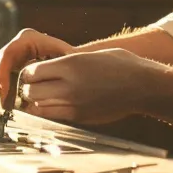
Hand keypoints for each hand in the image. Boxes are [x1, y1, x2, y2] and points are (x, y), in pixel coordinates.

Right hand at [0, 28, 78, 110]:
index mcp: (29, 39)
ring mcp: (13, 55)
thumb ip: (53, 72)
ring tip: (3, 109)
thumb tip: (37, 87)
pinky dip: (0, 93)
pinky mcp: (11, 67)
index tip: (4, 92)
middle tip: (1, 105)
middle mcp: (17, 45)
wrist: (75, 64)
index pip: (7, 54)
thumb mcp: (67, 64)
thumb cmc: (73, 63)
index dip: (1, 73)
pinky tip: (6, 107)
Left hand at [17, 48, 159, 124]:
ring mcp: (74, 104)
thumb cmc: (121, 65)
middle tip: (35, 85)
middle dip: (28, 88)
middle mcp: (69, 86)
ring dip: (37, 101)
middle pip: (30, 91)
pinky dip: (48, 112)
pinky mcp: (80, 117)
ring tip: (44, 95)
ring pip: (38, 107)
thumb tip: (46, 68)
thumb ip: (67, 62)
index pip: (32, 72)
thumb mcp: (91, 55)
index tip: (34, 72)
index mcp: (70, 65)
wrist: (144, 86)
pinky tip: (55, 105)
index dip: (29, 72)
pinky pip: (52, 116)